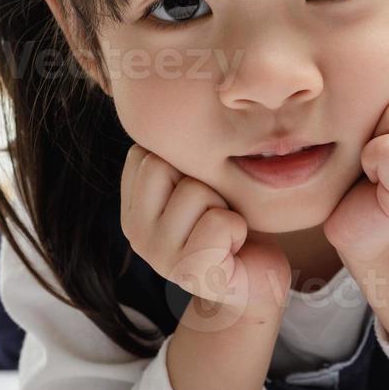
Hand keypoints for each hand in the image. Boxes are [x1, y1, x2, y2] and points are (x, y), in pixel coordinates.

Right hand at [120, 143, 291, 322]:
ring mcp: (160, 259)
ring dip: (224, 206)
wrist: (256, 281)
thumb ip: (174, 159)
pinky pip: (220, 223)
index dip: (184, 164)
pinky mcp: (192, 275)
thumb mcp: (195, 184)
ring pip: (195, 191)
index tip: (197, 194)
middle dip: (203, 181)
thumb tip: (170, 107)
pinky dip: (238, 229)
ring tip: (225, 231)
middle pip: (164, 165)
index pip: (144, 153)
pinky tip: (234, 248)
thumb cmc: (228, 223)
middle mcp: (136, 236)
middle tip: (214, 212)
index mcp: (132, 211)